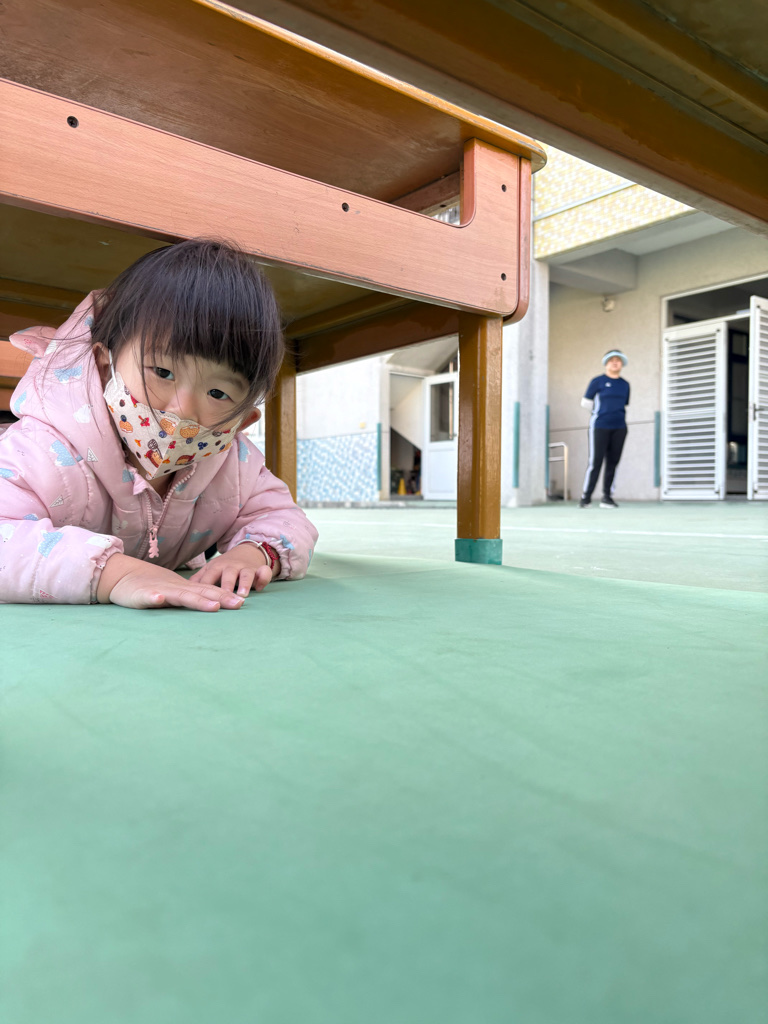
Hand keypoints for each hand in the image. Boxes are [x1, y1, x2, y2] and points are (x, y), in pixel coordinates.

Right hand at [98, 554, 244, 611]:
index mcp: (183, 589)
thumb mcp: (174, 590)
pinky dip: (153, 598)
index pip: (208, 592)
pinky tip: (159, 600)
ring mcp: (158, 591)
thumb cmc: (151, 585)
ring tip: (214, 607)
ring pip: (180, 596)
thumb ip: (191, 596)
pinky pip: (147, 597)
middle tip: (239, 604)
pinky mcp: (140, 596)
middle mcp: (175, 589)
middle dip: (221, 599)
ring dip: (197, 601)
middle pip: (201, 594)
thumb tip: (214, 603)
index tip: (242, 603)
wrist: (122, 575)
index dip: (225, 596)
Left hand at [189, 543, 274, 596]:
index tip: (198, 598)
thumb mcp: (210, 570)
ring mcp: (245, 568)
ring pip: (246, 574)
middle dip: (226, 585)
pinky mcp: (259, 570)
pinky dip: (263, 578)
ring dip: (245, 583)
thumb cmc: (224, 567)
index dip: (203, 588)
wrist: (246, 552)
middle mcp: (231, 567)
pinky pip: (264, 572)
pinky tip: (260, 588)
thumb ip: (198, 580)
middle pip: (227, 575)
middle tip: (223, 598)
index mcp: (216, 567)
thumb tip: (180, 590)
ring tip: (243, 595)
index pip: (208, 578)